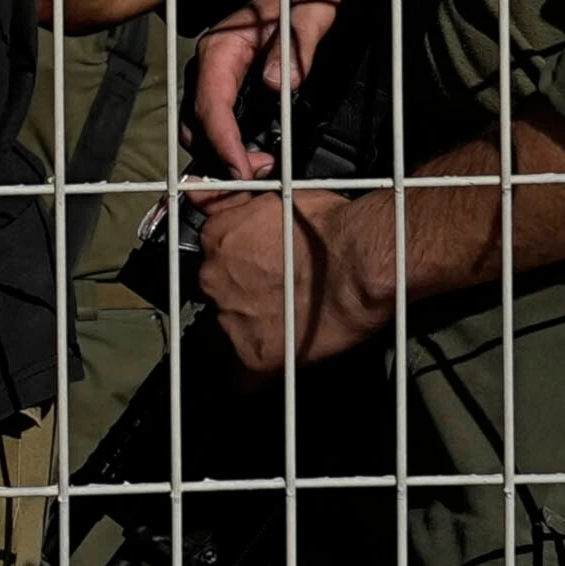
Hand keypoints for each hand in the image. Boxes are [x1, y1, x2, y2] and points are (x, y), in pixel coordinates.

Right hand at [189, 0, 341, 181]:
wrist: (301, 1)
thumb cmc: (302, 6)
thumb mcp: (309, 13)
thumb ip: (296, 44)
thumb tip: (276, 83)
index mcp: (221, 49)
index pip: (210, 104)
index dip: (222, 141)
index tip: (242, 169)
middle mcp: (207, 69)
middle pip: (196, 125)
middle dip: (221, 157)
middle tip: (261, 176)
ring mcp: (211, 83)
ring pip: (198, 131)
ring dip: (222, 157)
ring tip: (263, 171)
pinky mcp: (222, 94)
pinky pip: (212, 128)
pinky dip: (226, 150)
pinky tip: (256, 160)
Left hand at [191, 175, 398, 378]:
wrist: (363, 259)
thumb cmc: (332, 224)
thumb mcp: (273, 195)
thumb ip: (230, 197)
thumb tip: (201, 185)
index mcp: (215, 239)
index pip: (209, 264)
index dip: (235, 272)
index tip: (258, 275)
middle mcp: (213, 280)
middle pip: (214, 300)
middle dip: (239, 303)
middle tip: (277, 300)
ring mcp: (231, 319)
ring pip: (223, 339)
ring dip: (246, 335)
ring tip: (284, 329)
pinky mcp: (255, 356)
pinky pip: (242, 380)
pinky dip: (257, 376)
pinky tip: (278, 363)